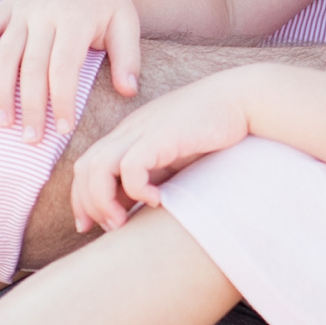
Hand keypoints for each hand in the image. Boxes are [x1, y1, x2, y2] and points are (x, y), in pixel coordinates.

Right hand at [0, 0, 144, 141]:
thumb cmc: (109, 5)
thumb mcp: (127, 25)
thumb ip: (129, 57)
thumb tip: (129, 92)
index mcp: (77, 18)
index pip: (64, 68)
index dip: (61, 101)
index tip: (62, 129)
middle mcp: (46, 12)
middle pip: (32, 66)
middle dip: (30, 106)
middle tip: (31, 138)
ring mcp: (23, 7)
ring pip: (4, 53)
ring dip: (0, 90)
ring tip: (3, 122)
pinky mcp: (6, 4)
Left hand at [69, 68, 258, 231]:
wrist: (243, 98)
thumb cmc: (215, 128)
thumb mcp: (175, 155)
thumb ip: (153, 174)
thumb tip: (132, 206)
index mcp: (130, 134)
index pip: (87, 166)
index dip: (82, 199)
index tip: (92, 225)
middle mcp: (129, 131)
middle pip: (84, 168)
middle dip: (87, 204)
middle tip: (110, 226)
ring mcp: (143, 132)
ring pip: (96, 168)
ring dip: (103, 201)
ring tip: (123, 221)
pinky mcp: (161, 136)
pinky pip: (130, 167)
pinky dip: (136, 190)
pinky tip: (157, 200)